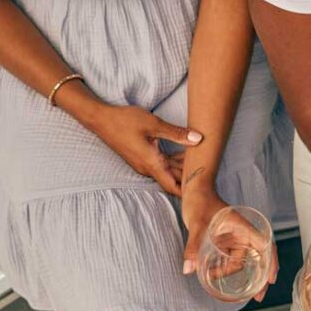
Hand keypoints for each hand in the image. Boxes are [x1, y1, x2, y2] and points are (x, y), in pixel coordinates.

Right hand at [86, 105, 201, 195]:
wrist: (101, 119)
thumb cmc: (125, 121)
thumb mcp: (153, 124)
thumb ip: (176, 134)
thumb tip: (198, 139)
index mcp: (151, 163)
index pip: (173, 186)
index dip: (188, 190)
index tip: (203, 191)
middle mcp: (148, 167)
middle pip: (173, 180)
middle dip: (189, 178)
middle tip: (208, 173)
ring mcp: (144, 163)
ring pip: (168, 171)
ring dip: (182, 168)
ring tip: (200, 160)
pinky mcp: (142, 157)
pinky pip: (161, 164)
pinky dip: (173, 161)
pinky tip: (185, 152)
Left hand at [181, 185, 276, 302]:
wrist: (195, 192)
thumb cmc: (201, 202)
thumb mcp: (197, 225)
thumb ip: (193, 247)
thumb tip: (188, 269)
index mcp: (245, 228)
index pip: (265, 245)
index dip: (271, 262)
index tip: (271, 279)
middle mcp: (244, 234)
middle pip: (258, 258)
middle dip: (259, 278)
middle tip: (256, 297)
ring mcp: (235, 239)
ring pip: (241, 262)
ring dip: (230, 273)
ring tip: (213, 279)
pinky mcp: (226, 242)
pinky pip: (230, 259)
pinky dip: (225, 269)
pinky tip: (215, 275)